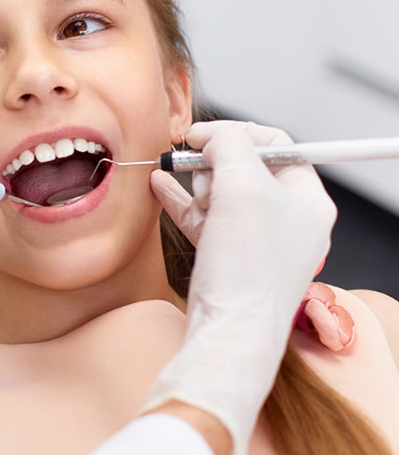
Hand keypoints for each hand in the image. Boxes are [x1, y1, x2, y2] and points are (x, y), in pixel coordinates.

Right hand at [143, 121, 335, 454]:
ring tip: (177, 188)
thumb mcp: (242, 186)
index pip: (276, 145)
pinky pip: (204, 219)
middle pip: (245, 168)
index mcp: (308, 199)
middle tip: (195, 168)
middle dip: (214, 164)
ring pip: (221, 193)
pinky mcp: (228, 259)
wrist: (230, 332)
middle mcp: (287, 219)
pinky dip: (182, 201)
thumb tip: (210, 135)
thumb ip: (228, 146)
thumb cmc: (247, 266)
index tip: (201, 135)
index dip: (237, 133)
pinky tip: (159, 185)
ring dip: (196, 186)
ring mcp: (257, 241)